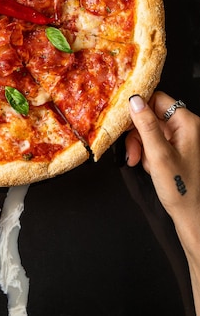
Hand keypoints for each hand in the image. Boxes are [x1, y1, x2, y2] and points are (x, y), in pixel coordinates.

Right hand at [126, 92, 199, 225]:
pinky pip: (152, 141)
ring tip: (137, 162)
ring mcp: (180, 138)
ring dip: (139, 145)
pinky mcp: (174, 148)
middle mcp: (185, 126)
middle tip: (131, 152)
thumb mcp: (158, 155)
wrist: (192, 216)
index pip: (156, 99)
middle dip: (137, 134)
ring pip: (148, 129)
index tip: (123, 123)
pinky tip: (146, 165)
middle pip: (150, 115)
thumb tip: (134, 99)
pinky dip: (145, 152)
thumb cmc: (181, 188)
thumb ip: (145, 125)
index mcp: (187, 122)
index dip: (138, 110)